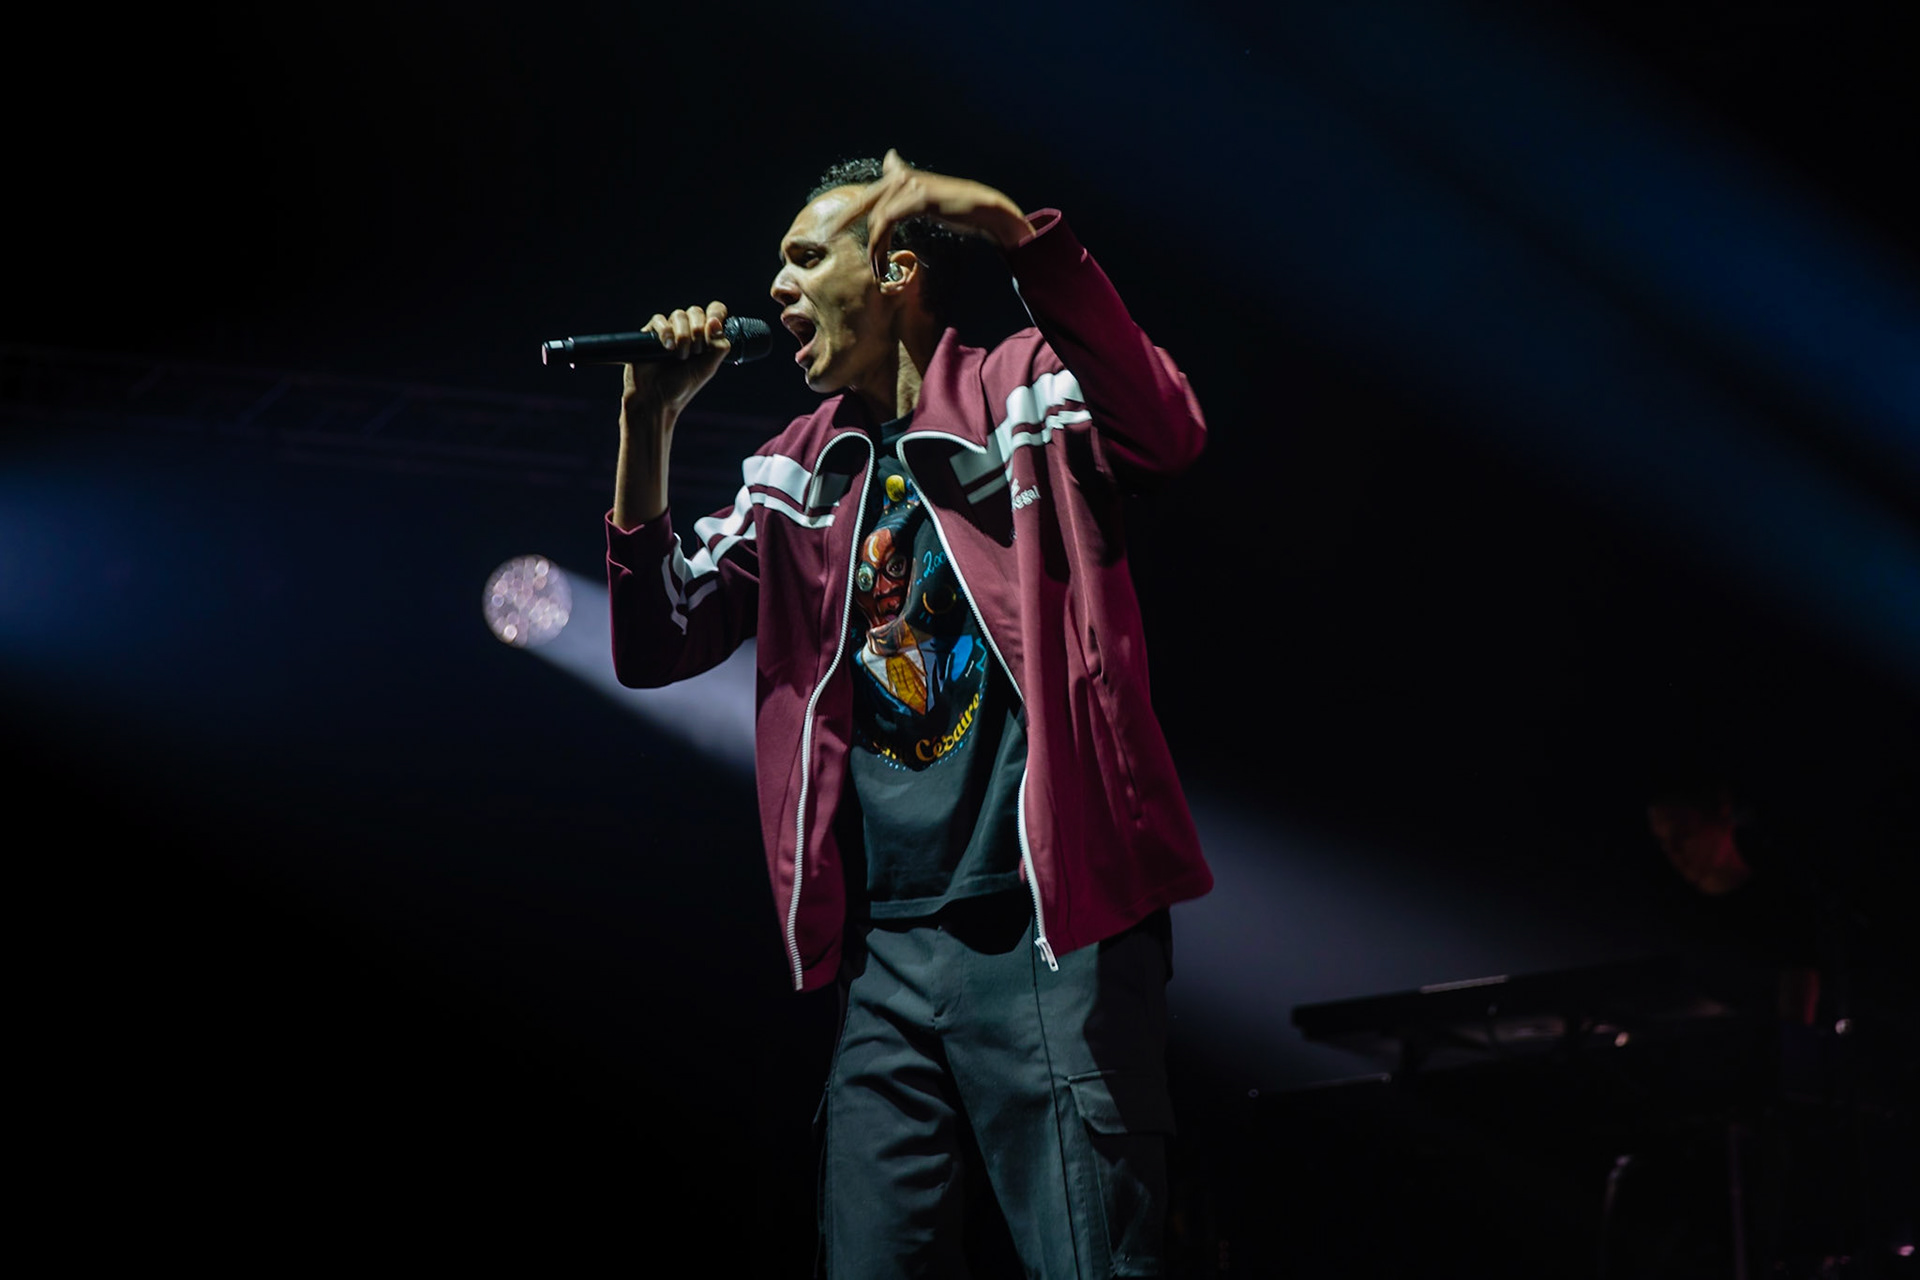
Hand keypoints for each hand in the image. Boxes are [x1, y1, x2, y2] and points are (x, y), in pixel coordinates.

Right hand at [622, 301, 731, 422]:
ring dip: (683, 335)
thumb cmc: (682, 386)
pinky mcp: (651, 333)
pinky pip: (659, 320)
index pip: (714, 312)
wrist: (656, 398)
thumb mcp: (708, 368)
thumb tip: (716, 322)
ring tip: (679, 356)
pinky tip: (667, 348)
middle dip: (698, 331)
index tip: (715, 325)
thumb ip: (719, 346)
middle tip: (695, 352)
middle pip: (696, 311)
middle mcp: (688, 331)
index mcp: (705, 337)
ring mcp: (670, 331)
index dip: (716, 313)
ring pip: (679, 315)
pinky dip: (666, 332)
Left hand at [827, 149, 1034, 277]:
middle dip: (844, 221)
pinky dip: (881, 245)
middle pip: (864, 201)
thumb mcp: (932, 200)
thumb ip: (909, 193)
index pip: (870, 194)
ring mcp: (911, 184)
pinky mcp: (918, 197)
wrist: (990, 212)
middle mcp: (905, 176)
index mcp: (906, 176)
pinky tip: (881, 262)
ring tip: (875, 269)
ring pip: (876, 218)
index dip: (850, 210)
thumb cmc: (964, 211)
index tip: (832, 227)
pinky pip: (887, 222)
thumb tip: (891, 161)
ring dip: (873, 248)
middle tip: (826, 238)